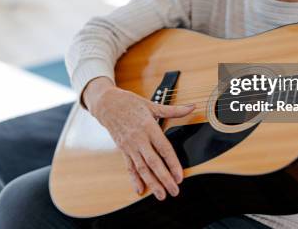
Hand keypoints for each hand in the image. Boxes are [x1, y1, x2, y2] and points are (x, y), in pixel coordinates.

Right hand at [83, 77, 194, 200]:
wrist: (106, 103)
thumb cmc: (129, 103)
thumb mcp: (152, 105)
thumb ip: (173, 110)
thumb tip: (191, 107)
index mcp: (148, 127)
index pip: (164, 149)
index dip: (172, 163)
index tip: (180, 176)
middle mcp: (139, 139)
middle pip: (153, 162)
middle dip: (164, 178)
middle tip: (174, 191)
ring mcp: (130, 146)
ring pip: (142, 168)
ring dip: (151, 183)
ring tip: (161, 195)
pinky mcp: (123, 149)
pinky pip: (129, 166)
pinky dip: (134, 179)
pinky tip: (139, 190)